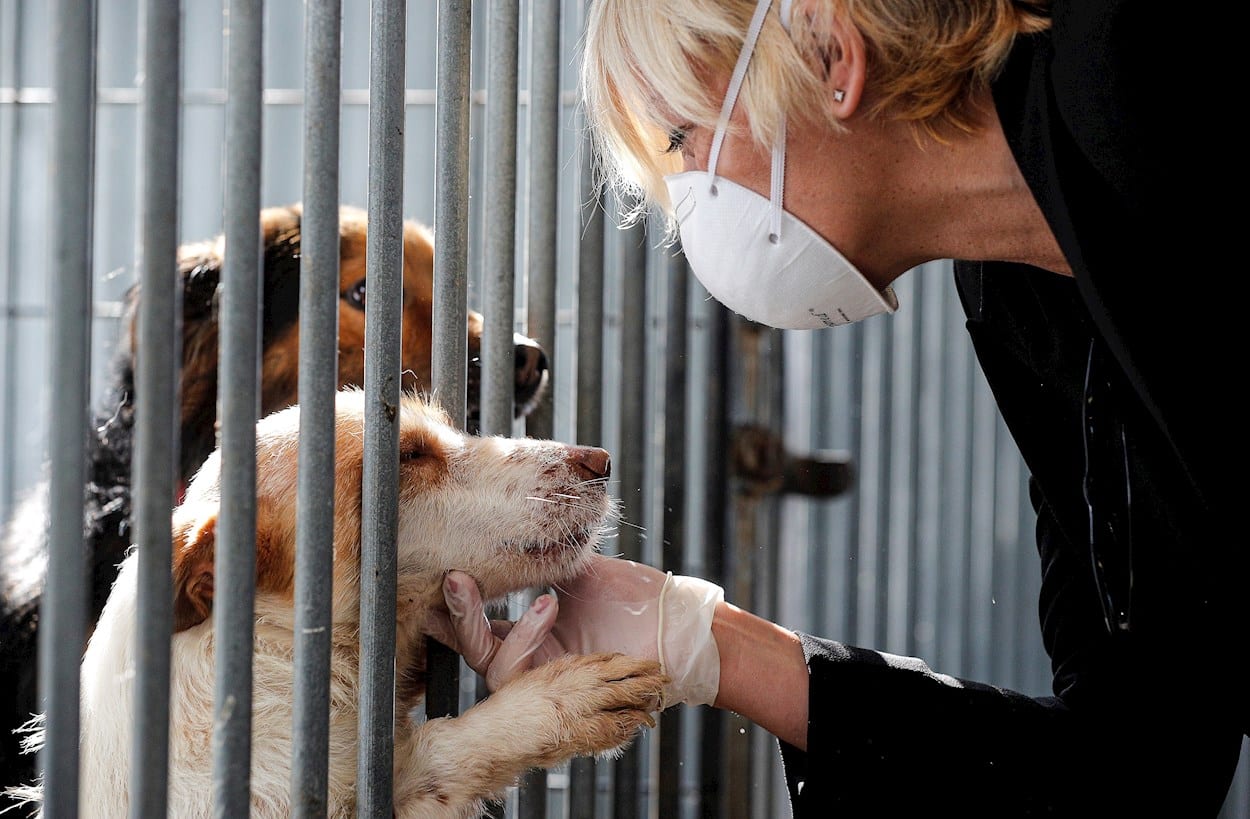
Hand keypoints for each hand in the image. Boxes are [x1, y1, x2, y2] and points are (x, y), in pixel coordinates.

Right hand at [423, 553, 723, 706]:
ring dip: (495, 626)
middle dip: (458, 617)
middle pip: (475, 650)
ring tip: (528, 591)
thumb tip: (517, 527)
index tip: (441, 575)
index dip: (459, 606)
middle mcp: (535, 660)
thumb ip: (550, 556)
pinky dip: (527, 636)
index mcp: (536, 635)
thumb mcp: (585, 573)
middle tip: (452, 580)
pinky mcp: (559, 689)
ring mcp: (545, 678)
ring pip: (491, 666)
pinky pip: (518, 673)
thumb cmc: (639, 601)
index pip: (484, 626)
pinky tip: (548, 605)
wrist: (678, 627)